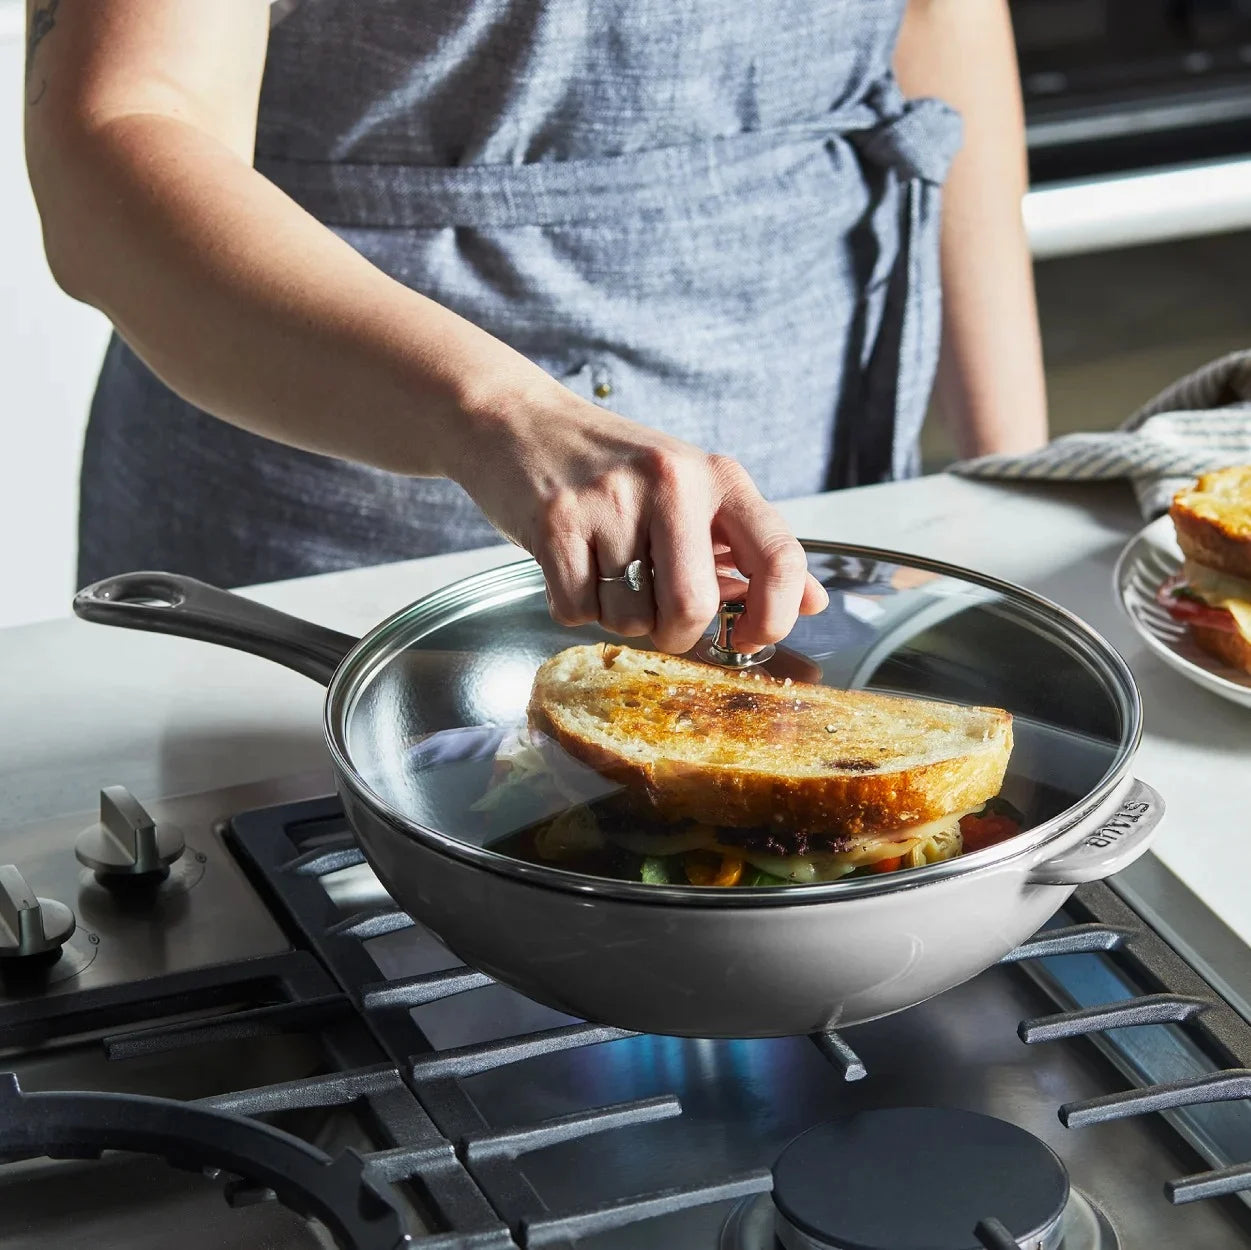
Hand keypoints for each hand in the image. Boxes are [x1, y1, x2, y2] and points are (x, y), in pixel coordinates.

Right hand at [454, 384, 828, 653]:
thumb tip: (813, 602)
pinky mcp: (555, 523)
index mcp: (716, 475)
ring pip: (630, 618)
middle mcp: (669, 482)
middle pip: (692, 607)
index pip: (778, 556)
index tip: (751, 636)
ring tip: (604, 570)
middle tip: (659, 616)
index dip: (775, 615)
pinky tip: (570, 566)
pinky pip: (576, 611)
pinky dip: (573, 608)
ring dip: (617, 617)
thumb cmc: (610, 465)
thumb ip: (748, 546)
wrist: (518, 422)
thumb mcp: (689, 488)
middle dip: (676, 634)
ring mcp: (609, 501)